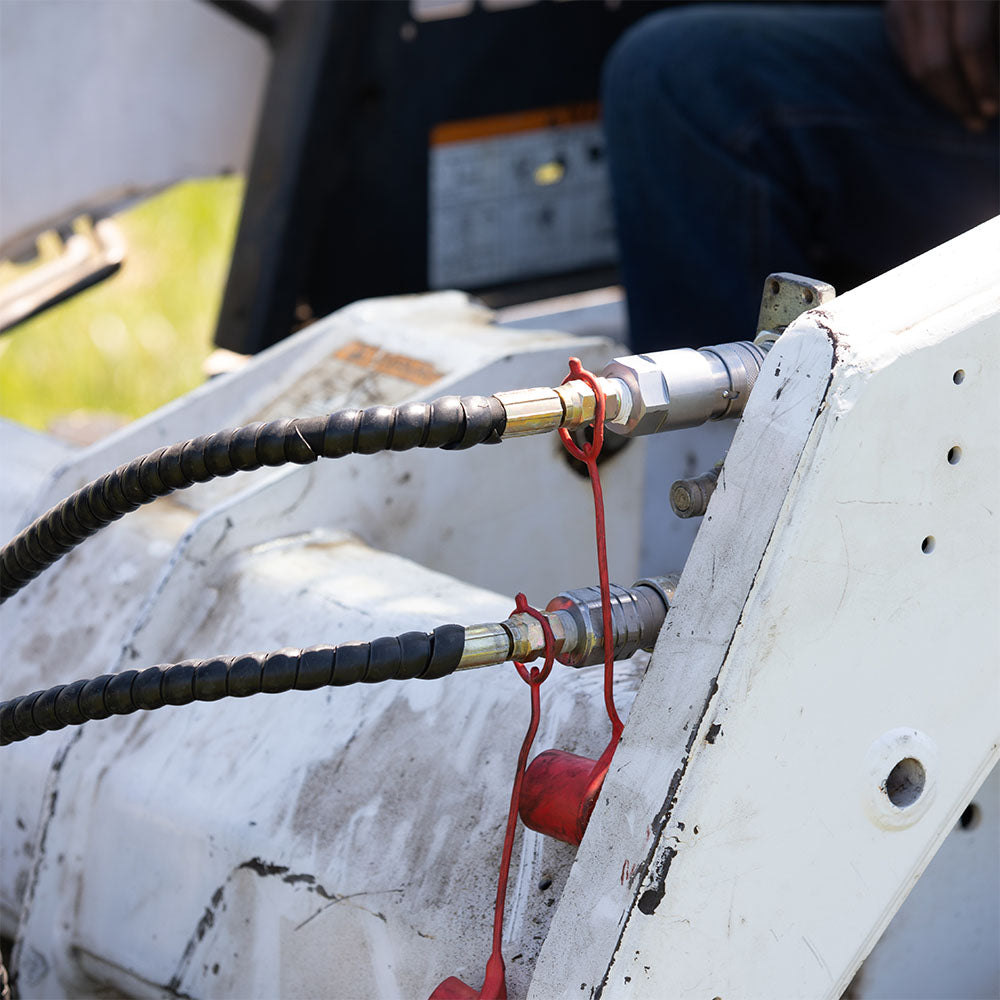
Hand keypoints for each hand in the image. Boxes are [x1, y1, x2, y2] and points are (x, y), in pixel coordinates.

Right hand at [886, 0, 998, 129]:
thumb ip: (997, 39)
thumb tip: (996, 89)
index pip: (970, 41)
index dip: (983, 79)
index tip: (993, 109)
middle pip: (934, 61)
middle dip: (958, 97)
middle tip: (977, 121)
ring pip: (915, 65)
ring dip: (942, 96)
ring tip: (966, 110)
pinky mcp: (894, 10)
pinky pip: (905, 59)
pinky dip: (927, 80)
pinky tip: (949, 89)